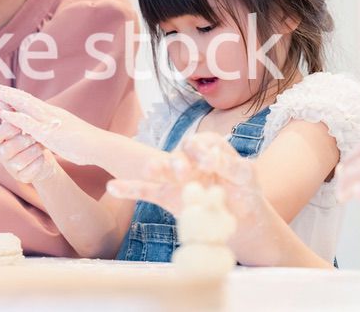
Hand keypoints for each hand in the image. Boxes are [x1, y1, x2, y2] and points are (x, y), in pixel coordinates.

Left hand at [0, 84, 105, 165]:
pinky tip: (4, 114)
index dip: (20, 98)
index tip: (8, 94)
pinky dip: (15, 118)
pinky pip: (28, 123)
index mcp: (56, 114)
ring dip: (10, 100)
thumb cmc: (87, 144)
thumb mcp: (68, 135)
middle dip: (12, 94)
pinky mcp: (49, 133)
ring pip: (25, 107)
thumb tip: (52, 134)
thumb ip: (58, 132)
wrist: (100, 146)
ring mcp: (50, 122)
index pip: (35, 103)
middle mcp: (52, 114)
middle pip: (28, 100)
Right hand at [0, 121, 57, 183]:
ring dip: (35, 150)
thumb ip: (13, 112)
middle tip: (36, 136)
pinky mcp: (21, 177)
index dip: (10, 129)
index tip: (22, 125)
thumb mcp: (22, 123)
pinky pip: (31, 170)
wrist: (42, 157)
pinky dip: (39, 162)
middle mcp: (1, 153)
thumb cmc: (30, 135)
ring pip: (21, 159)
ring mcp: (10, 167)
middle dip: (26, 140)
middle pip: (10, 147)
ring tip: (41, 145)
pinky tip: (42, 157)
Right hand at [106, 134, 268, 247]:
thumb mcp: (246, 176)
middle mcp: (190, 158)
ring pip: (161, 171)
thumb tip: (214, 159)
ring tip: (150, 170)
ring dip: (156, 169)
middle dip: (179, 161)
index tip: (210, 162)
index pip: (203, 143)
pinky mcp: (166, 195)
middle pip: (179, 155)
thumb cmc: (244, 191)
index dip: (204, 150)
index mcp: (210, 148)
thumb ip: (232, 166)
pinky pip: (146, 190)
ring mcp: (175, 177)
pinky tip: (113, 187)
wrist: (238, 217)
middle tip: (182, 170)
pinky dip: (129, 188)